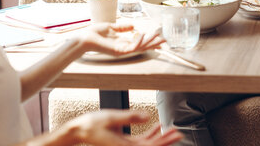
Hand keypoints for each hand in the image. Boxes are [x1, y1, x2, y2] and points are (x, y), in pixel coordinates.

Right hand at [67, 110, 182, 145]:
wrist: (79, 129)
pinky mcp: (124, 141)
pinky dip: (150, 133)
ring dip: (160, 136)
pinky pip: (141, 140)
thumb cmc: (91, 124)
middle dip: (166, 140)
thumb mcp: (111, 117)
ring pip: (148, 144)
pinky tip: (157, 126)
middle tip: (179, 133)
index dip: (164, 141)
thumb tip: (148, 116)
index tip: (175, 135)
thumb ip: (130, 116)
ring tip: (172, 129)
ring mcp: (126, 145)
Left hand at [81, 23, 164, 56]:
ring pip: (140, 47)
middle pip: (142, 46)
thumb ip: (122, 27)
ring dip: (150, 42)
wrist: (85, 37)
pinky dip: (139, 41)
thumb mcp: (111, 27)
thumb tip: (132, 25)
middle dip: (154, 43)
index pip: (139, 42)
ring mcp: (122, 50)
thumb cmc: (95, 33)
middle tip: (164, 40)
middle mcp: (124, 47)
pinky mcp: (118, 51)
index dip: (149, 40)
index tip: (159, 37)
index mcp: (122, 42)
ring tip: (158, 37)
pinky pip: (132, 47)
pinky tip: (144, 35)